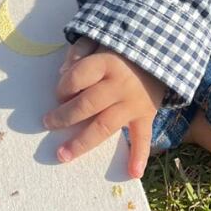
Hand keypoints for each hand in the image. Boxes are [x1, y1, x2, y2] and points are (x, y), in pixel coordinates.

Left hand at [43, 36, 164, 178]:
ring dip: (82, 142)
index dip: (63, 87)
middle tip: (48, 123)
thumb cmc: (124, 48)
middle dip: (64, 117)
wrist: (163, 50)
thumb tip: (63, 72)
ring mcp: (133, 103)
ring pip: (104, 126)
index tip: (60, 92)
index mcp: (107, 63)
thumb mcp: (101, 38)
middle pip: (86, 105)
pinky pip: (143, 137)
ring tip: (63, 155)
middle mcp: (119, 85)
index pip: (76, 78)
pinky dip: (140, 155)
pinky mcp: (146, 114)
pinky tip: (133, 173)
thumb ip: (80, 50)